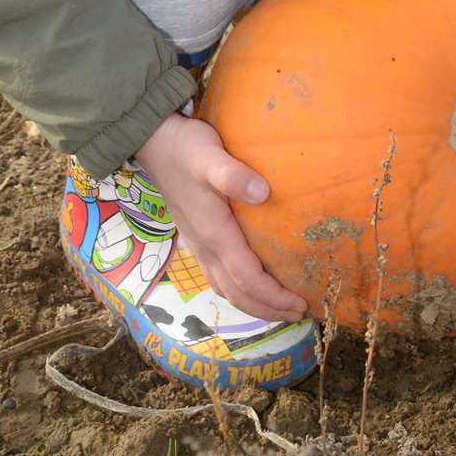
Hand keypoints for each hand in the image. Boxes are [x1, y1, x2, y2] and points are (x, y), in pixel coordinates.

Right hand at [135, 113, 307, 322]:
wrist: (154, 142)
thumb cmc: (186, 148)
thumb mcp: (210, 155)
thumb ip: (233, 175)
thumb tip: (263, 193)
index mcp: (215, 234)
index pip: (247, 279)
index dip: (274, 296)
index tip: (300, 302)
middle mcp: (206, 246)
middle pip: (238, 293)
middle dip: (269, 309)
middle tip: (299, 313)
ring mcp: (199, 244)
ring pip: (226, 289)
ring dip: (253, 304)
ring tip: (279, 306)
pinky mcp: (196, 237)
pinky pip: (218, 277)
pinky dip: (238, 290)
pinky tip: (250, 284)